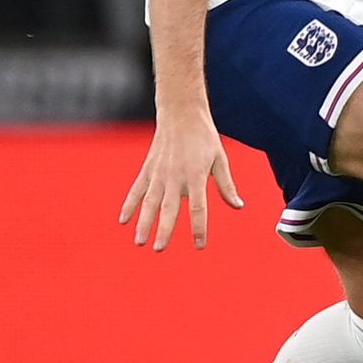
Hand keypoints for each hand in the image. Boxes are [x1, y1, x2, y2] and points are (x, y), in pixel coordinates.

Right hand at [119, 110, 242, 251]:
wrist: (181, 113)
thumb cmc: (204, 137)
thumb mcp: (220, 159)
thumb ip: (226, 185)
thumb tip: (238, 206)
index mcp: (197, 175)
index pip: (199, 207)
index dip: (199, 227)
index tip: (199, 245)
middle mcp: (176, 177)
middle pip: (169, 208)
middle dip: (164, 230)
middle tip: (159, 249)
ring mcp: (159, 173)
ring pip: (149, 203)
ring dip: (143, 223)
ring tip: (139, 242)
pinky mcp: (148, 169)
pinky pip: (137, 190)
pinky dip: (129, 205)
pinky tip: (123, 220)